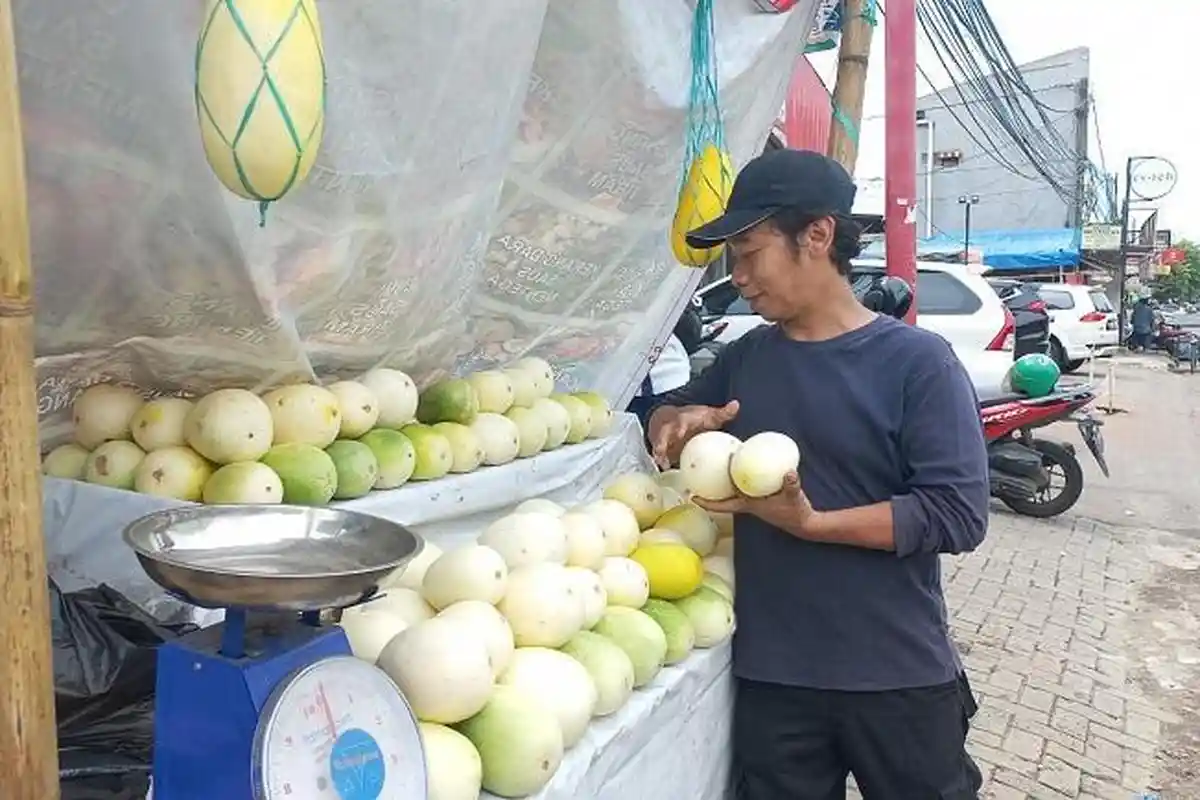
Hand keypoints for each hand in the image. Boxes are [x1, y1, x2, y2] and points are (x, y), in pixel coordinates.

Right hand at [648, 400, 738, 468]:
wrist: (671, 419)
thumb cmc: (694, 418)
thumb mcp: (709, 415)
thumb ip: (723, 413)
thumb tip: (736, 405)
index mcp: (684, 419)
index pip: (681, 420)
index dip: (680, 426)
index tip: (680, 433)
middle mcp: (672, 428)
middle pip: (665, 432)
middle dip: (663, 441)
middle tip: (662, 449)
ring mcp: (665, 438)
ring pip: (659, 444)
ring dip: (660, 452)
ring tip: (661, 462)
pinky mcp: (663, 448)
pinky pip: (660, 455)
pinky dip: (661, 460)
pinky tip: (663, 467)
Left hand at [692, 471, 817, 536]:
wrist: (805, 523)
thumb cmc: (796, 513)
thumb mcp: (794, 497)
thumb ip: (791, 485)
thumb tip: (789, 473)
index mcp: (749, 506)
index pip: (723, 506)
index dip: (707, 503)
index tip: (692, 497)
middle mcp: (748, 503)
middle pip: (724, 494)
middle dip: (711, 485)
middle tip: (700, 471)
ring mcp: (755, 501)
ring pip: (734, 490)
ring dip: (725, 480)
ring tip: (716, 465)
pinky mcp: (762, 498)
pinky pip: (746, 486)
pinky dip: (740, 477)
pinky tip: (742, 465)